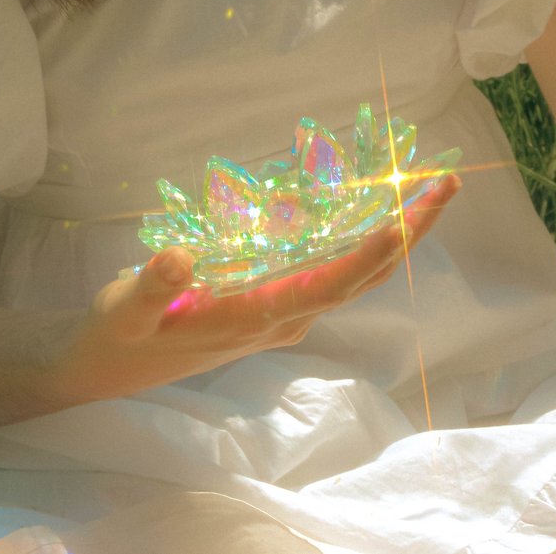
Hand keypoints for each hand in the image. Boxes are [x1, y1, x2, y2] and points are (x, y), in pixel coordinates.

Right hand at [68, 174, 460, 400]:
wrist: (108, 372)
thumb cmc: (117, 338)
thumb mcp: (122, 311)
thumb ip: (148, 286)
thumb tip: (179, 256)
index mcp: (256, 316)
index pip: (333, 282)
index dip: (375, 249)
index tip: (409, 215)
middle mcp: (283, 318)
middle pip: (363, 275)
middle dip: (409, 232)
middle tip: (447, 183)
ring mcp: (282, 315)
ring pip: (354, 275)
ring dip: (393, 236)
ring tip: (424, 190)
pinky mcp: (272, 308)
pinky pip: (331, 273)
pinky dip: (361, 242)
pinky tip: (366, 211)